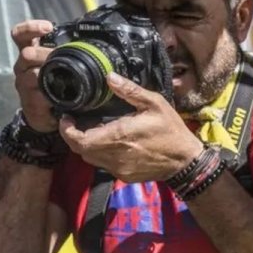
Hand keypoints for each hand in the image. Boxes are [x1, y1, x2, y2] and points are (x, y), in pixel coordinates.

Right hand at [10, 20, 58, 132]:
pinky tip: (55, 100)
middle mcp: (23, 66)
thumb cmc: (57, 84)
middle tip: (58, 57)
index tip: (48, 27)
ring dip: (46, 76)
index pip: (21, 35)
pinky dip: (47, 98)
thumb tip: (93, 40)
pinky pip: (36, 98)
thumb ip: (68, 53)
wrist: (49, 115)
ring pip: (30, 74)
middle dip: (44, 54)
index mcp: (32, 53)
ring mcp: (24, 84)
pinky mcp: (28, 102)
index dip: (31, 28)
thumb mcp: (61, 65)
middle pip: (26, 54)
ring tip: (60, 80)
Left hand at [59, 73, 204, 182]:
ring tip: (95, 130)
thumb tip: (110, 77)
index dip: (67, 130)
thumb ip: (130, 91)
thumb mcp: (155, 103)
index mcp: (119, 135)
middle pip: (81, 150)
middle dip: (75, 135)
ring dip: (87, 145)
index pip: (80, 139)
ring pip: (90, 158)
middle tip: (77, 121)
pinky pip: (103, 165)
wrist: (185, 161)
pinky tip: (111, 143)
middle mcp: (115, 155)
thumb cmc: (171, 131)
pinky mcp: (124, 176)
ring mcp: (119, 168)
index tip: (67, 118)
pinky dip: (101, 153)